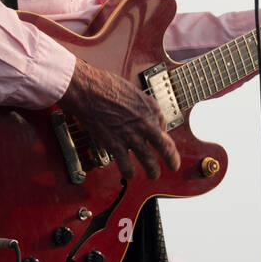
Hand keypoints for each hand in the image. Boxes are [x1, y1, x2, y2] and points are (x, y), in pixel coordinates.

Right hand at [59, 58, 180, 180]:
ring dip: (153, 171)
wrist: (86, 89)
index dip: (165, 137)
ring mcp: (132, 136)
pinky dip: (129, 172)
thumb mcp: (134, 92)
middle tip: (173, 166)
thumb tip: (152, 122)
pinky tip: (129, 174)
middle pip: (165, 147)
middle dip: (171, 160)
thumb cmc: (106, 86)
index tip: (164, 144)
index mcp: (151, 109)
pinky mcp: (116, 145)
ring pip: (149, 160)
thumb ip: (145, 108)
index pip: (165, 128)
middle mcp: (146, 123)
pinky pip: (127, 165)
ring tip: (153, 175)